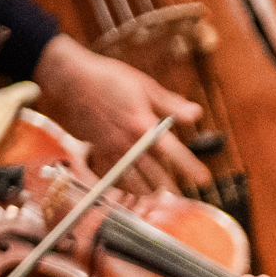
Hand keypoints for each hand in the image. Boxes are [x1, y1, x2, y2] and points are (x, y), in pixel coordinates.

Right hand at [32, 39, 211, 192]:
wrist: (72, 78)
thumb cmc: (109, 78)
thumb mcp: (145, 86)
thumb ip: (171, 105)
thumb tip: (196, 114)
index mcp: (142, 124)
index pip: (172, 151)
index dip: (189, 167)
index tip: (204, 179)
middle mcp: (126, 140)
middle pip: (152, 172)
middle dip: (169, 186)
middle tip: (181, 197)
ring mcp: (109, 147)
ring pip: (130, 179)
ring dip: (144, 191)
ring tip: (156, 198)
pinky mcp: (95, 148)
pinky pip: (109, 174)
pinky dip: (119, 183)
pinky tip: (128, 189)